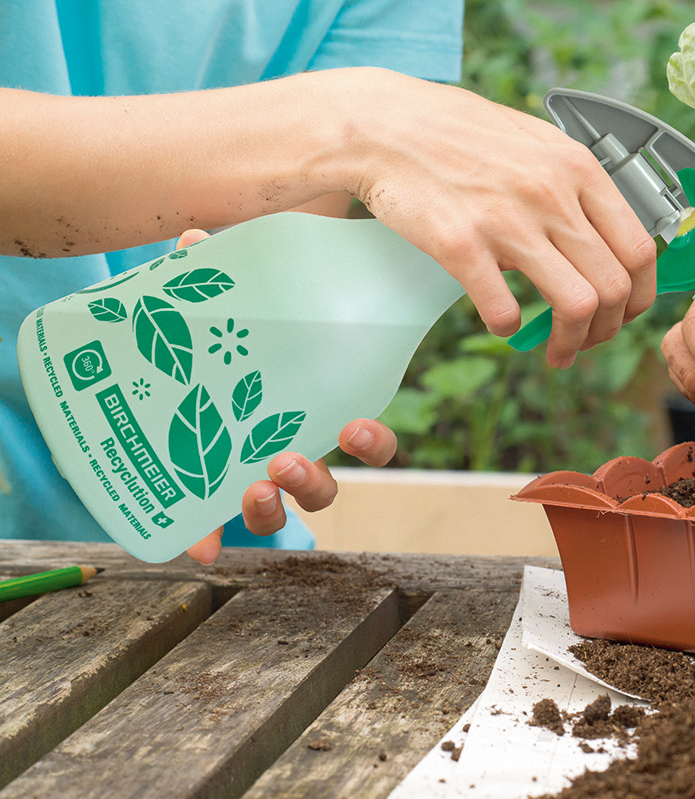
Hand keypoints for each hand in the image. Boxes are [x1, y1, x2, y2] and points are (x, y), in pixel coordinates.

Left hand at [171, 229, 398, 564]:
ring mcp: (250, 479)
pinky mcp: (206, 499)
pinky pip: (214, 531)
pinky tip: (197, 543)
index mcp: (311, 412)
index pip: (363, 438)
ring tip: (251, 487)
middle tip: (286, 459)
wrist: (160, 375)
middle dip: (312, 482)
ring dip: (270, 510)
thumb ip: (218, 279)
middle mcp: (289, 452)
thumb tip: (196, 238)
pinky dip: (208, 539)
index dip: (370, 442)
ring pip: (278, 514)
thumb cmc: (215, 344)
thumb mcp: (220, 311)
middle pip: (324, 487)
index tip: (353, 426)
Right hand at [346, 71, 657, 368]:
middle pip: (615, 287)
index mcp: (577, 169)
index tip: (624, 312)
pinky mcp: (462, 246)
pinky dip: (509, 329)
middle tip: (589, 341)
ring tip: (557, 352)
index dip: (640, 295)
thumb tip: (603, 234)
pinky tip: (502, 323)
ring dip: (572, 343)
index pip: (639, 249)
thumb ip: (574, 185)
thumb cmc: (456, 132)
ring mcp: (508, 221)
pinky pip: (505, 311)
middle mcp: (552, 195)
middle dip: (609, 330)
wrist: (385, 126)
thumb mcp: (535, 141)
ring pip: (577, 306)